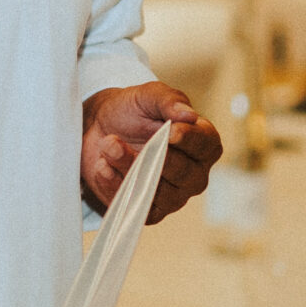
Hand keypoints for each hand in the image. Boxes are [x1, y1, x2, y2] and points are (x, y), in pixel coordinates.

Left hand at [82, 83, 219, 221]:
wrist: (98, 129)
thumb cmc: (131, 111)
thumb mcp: (147, 96)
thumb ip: (168, 100)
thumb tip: (189, 114)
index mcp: (202, 142)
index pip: (207, 145)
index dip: (190, 140)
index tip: (170, 131)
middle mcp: (193, 173)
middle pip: (184, 173)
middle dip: (151, 156)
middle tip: (119, 139)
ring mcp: (173, 195)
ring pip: (157, 191)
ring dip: (128, 168)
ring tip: (107, 146)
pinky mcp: (148, 211)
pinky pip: (136, 206)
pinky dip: (115, 186)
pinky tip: (102, 167)